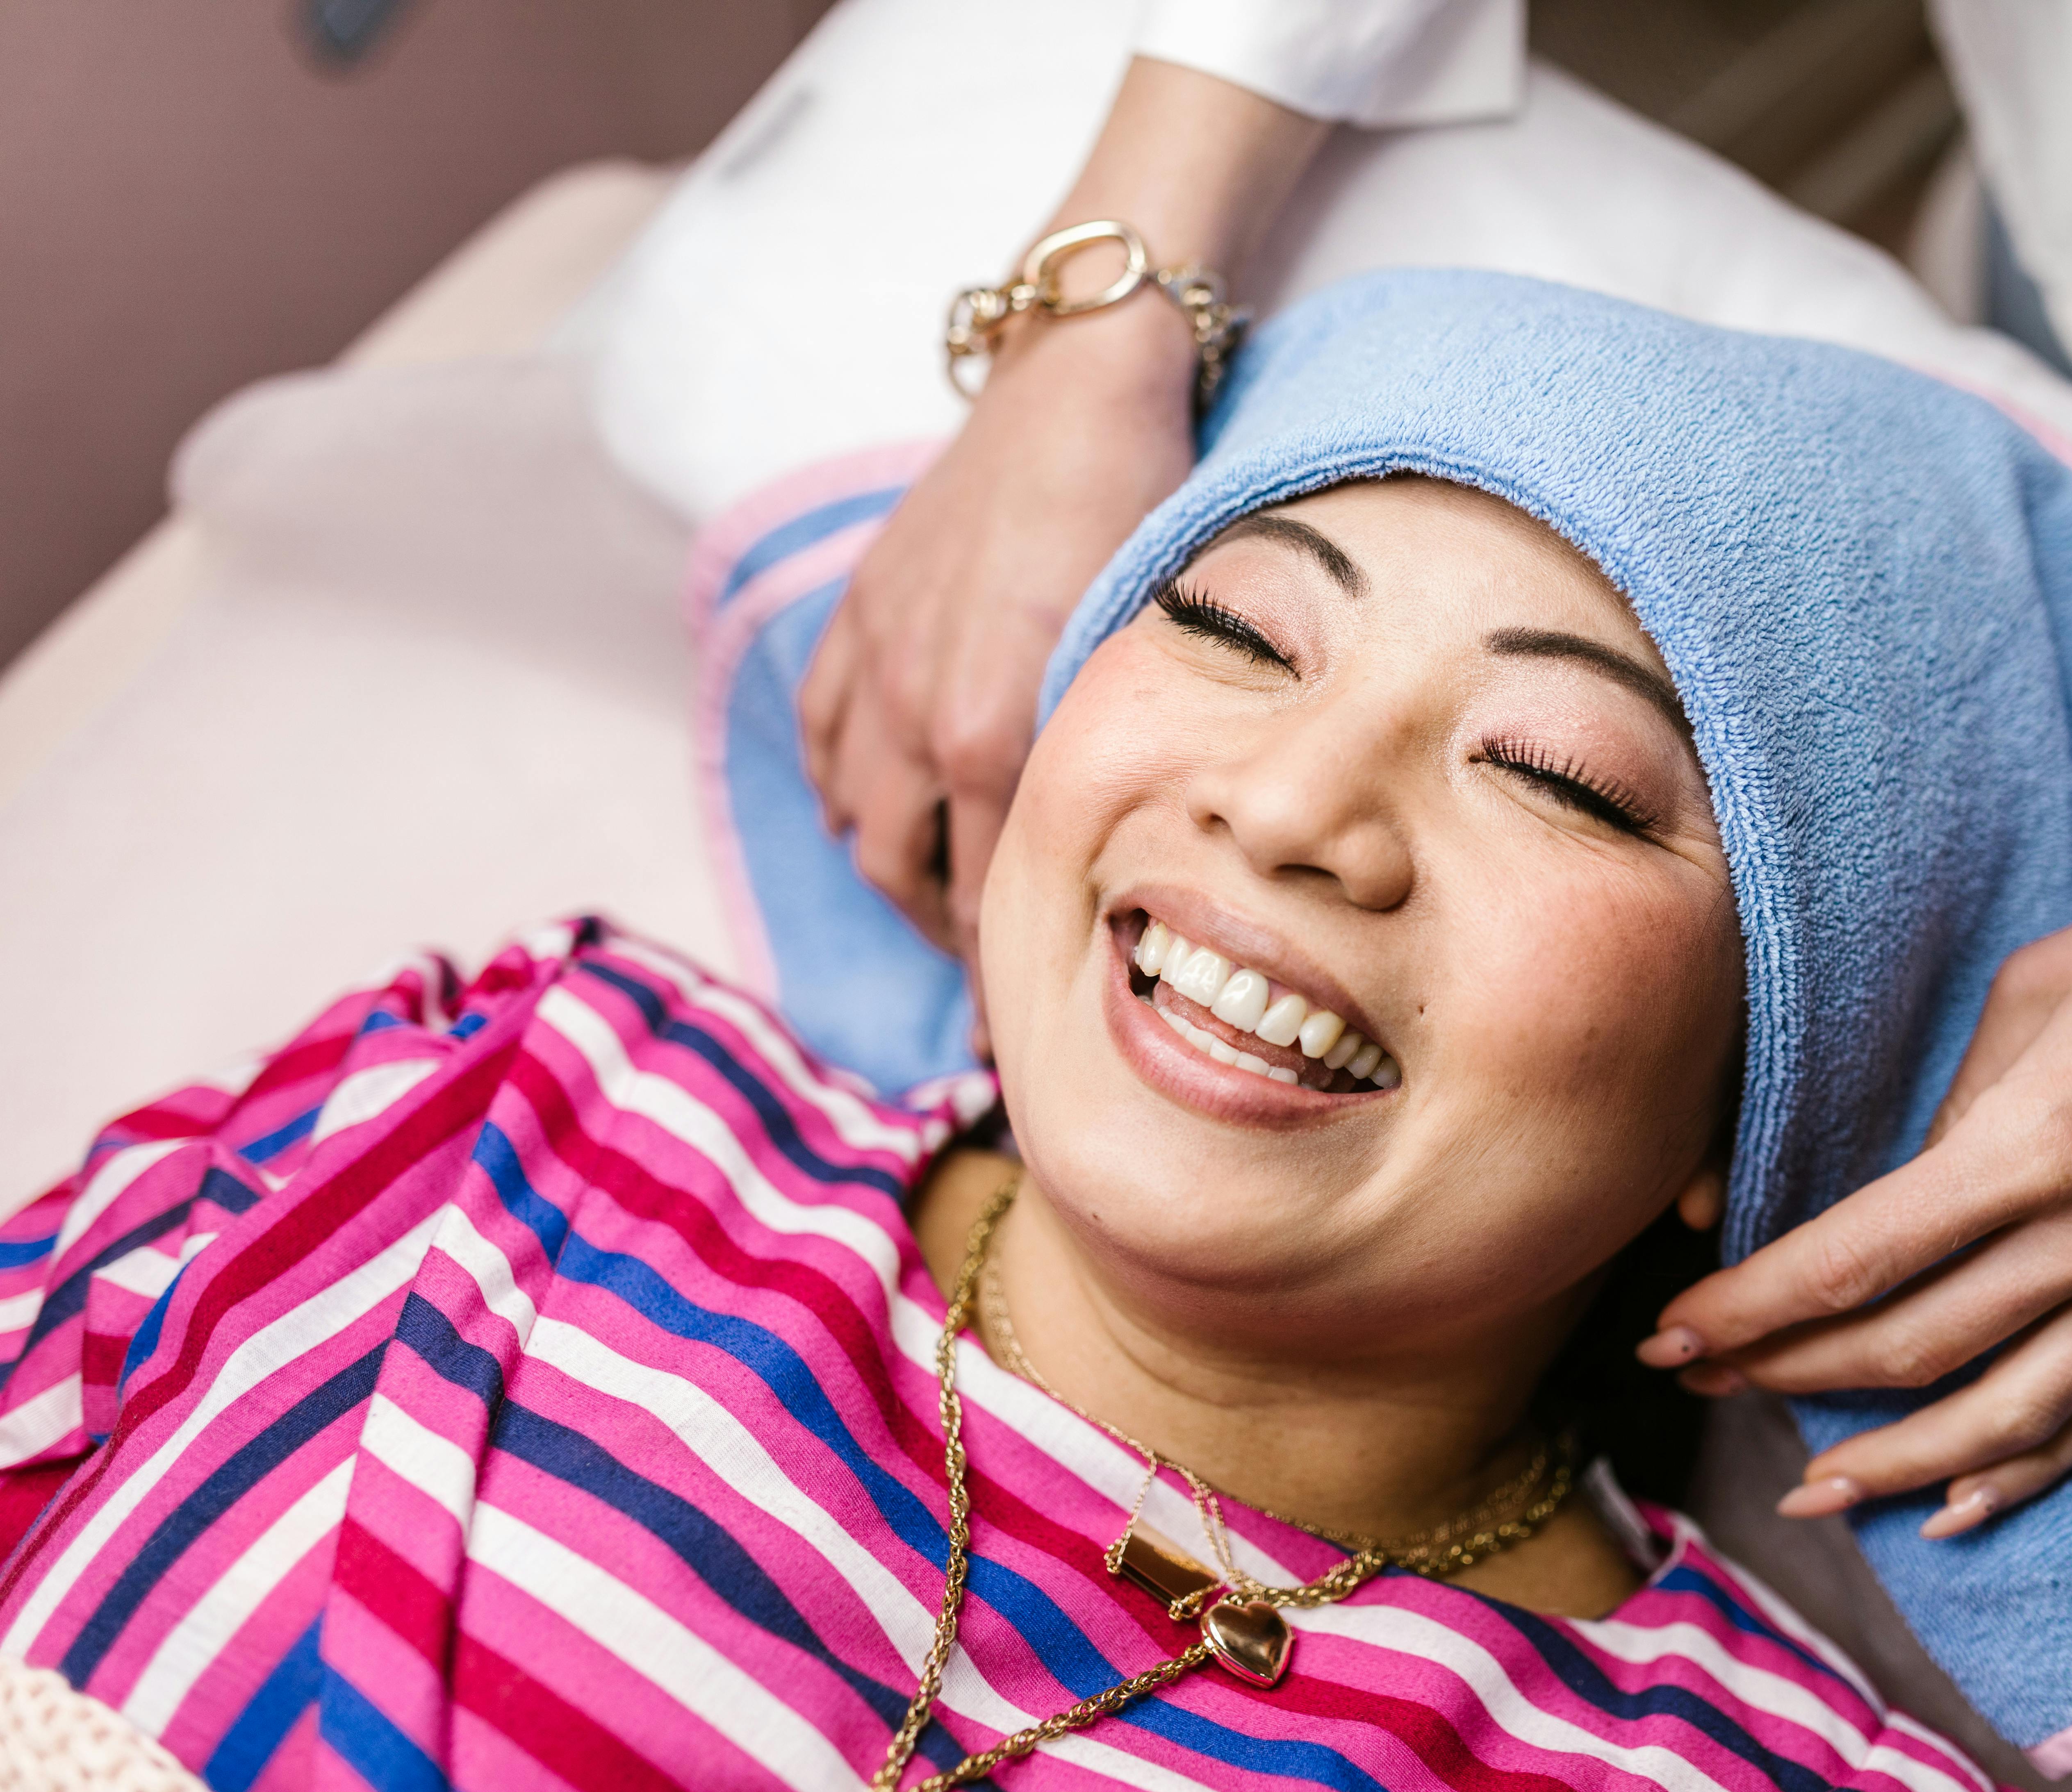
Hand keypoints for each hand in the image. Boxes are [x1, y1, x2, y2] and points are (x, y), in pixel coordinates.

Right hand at [799, 307, 1196, 961]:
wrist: (1081, 382)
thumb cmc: (1147, 514)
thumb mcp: (1146, 659)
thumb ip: (1108, 764)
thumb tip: (1126, 863)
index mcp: (995, 734)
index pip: (984, 898)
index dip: (1002, 974)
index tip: (1022, 1025)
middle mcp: (918, 713)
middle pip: (906, 877)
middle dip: (947, 940)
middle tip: (993, 970)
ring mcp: (874, 663)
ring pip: (853, 817)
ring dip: (893, 870)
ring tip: (942, 897)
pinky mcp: (856, 614)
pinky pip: (820, 738)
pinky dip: (845, 789)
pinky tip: (880, 807)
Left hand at [1642, 745, 2071, 1533]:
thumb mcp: (2034, 994)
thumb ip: (1958, 1114)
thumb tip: (1905, 1200)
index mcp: (2034, 1145)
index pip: (1855, 1261)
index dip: (1750, 1309)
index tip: (1671, 1334)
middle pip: (1908, 1351)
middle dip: (1783, 1377)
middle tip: (1698, 1383)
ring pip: (2001, 1424)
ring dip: (1891, 1467)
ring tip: (1806, 1490)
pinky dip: (2022, 1478)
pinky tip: (1954, 1508)